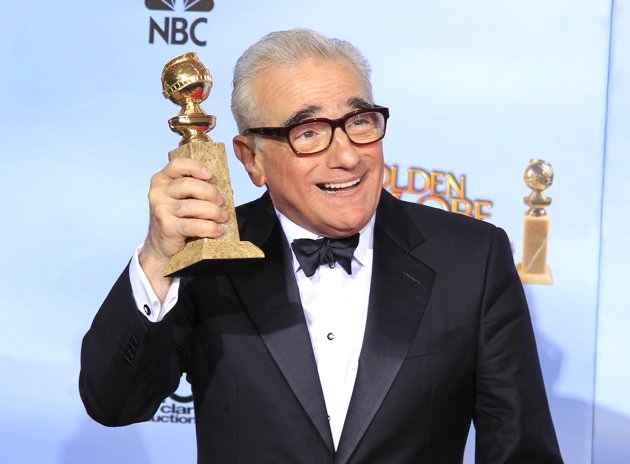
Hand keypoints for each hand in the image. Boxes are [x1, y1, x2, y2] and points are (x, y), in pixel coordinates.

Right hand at [139, 158, 227, 297]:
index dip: (195, 167)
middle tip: (222, 202)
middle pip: (188, 185)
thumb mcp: (182, 198)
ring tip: (222, 217)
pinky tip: (218, 230)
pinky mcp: (167, 227)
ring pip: (193, 206)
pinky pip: (193, 225)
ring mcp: (161, 210)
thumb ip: (196, 188)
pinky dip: (209, 227)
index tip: (210, 176)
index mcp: (162, 180)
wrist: (162, 245)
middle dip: (210, 193)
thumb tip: (224, 186)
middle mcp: (158, 192)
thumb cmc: (178, 218)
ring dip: (213, 212)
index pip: (177, 165)